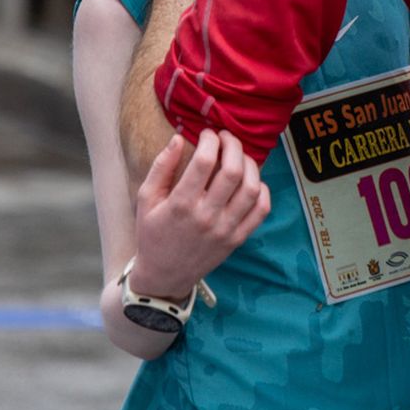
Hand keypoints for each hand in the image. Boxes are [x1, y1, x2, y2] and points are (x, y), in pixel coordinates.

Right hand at [128, 131, 269, 299]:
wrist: (164, 275)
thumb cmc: (152, 233)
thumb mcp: (146, 199)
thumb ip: (161, 166)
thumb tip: (179, 137)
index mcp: (181, 205)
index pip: (204, 162)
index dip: (210, 140)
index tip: (207, 134)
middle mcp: (207, 217)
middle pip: (233, 171)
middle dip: (233, 145)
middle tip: (227, 138)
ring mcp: (226, 229)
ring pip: (252, 189)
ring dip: (250, 165)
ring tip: (239, 156)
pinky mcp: (238, 239)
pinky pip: (261, 210)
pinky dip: (262, 190)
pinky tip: (251, 180)